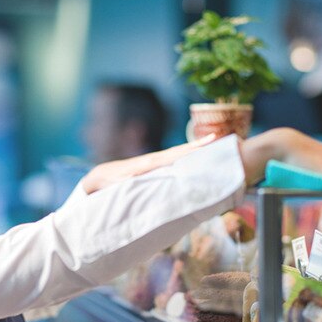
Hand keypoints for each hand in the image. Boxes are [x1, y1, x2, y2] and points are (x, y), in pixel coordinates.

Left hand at [81, 134, 216, 193]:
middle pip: (180, 151)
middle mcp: (154, 159)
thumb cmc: (110, 181)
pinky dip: (187, 155)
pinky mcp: (156, 165)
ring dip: (196, 149)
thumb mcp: (117, 182)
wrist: (102, 174)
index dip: (190, 150)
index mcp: (149, 163)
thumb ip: (126, 181)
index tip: (206, 143)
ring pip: (179, 153)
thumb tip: (133, 179)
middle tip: (218, 138)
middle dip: (198, 146)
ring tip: (215, 142)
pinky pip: (174, 159)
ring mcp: (156, 161)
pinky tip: (198, 155)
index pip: (173, 155)